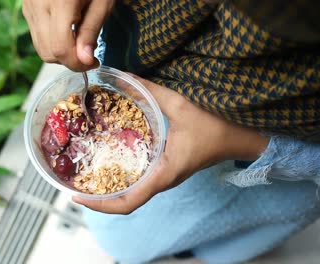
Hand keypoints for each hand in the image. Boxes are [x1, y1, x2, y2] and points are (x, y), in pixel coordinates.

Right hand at [22, 0, 114, 70]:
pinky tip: (66, 30)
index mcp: (60, 2)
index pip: (61, 48)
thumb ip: (91, 30)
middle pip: (48, 52)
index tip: (94, 62)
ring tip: (78, 41)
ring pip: (40, 47)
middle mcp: (39, 5)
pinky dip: (51, 41)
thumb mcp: (102, 1)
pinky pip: (36, 35)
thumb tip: (84, 60)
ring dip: (60, 53)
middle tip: (88, 54)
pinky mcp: (26, 6)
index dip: (77, 64)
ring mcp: (29, 6)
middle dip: (70, 60)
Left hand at [73, 75, 268, 213]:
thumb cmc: (216, 125)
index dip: (102, 205)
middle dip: (100, 197)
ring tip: (88, 173)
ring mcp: (167, 176)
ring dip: (110, 188)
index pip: (129, 202)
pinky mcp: (169, 168)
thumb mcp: (180, 105)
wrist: (243, 135)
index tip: (78, 196)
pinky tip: (113, 159)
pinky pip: (142, 180)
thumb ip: (149, 91)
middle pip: (127, 201)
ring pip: (134, 192)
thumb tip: (120, 77)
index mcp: (165, 173)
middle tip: (76, 181)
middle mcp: (164, 180)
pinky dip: (124, 177)